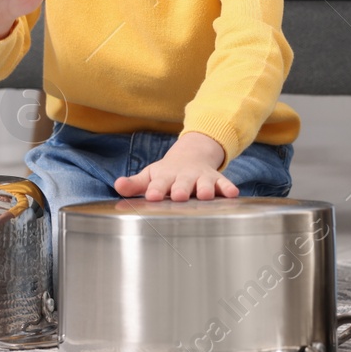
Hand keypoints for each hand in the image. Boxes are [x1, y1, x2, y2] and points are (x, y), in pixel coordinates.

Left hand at [113, 131, 237, 200]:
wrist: (192, 155)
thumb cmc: (167, 173)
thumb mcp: (150, 175)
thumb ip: (135, 184)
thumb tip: (117, 186)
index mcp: (165, 177)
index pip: (159, 184)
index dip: (155, 190)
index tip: (151, 196)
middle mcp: (184, 177)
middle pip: (182, 183)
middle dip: (181, 189)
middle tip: (179, 196)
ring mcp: (201, 178)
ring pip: (204, 183)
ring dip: (204, 189)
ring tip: (205, 195)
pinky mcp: (215, 180)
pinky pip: (223, 184)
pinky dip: (228, 188)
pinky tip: (233, 194)